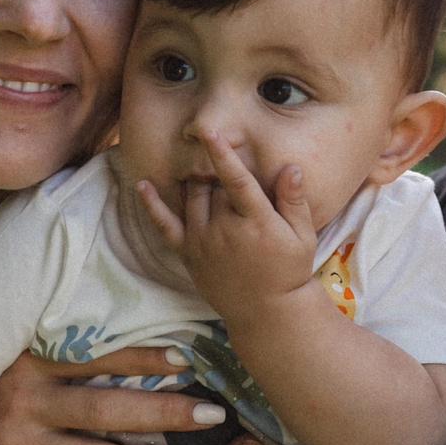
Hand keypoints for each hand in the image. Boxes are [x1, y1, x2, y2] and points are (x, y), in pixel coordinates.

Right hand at [0, 346, 229, 444]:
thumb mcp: (11, 348)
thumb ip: (58, 337)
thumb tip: (126, 315)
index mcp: (24, 361)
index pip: (96, 357)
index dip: (143, 357)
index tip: (189, 359)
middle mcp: (20, 404)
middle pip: (106, 410)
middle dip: (165, 411)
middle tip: (212, 412)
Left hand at [136, 134, 317, 319]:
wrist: (266, 312)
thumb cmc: (288, 270)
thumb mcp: (303, 236)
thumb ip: (295, 201)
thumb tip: (291, 167)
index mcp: (256, 222)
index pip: (237, 181)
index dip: (223, 156)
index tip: (211, 133)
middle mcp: (225, 230)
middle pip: (214, 186)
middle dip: (221, 177)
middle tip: (234, 186)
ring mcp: (203, 242)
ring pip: (192, 197)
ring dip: (199, 185)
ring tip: (213, 187)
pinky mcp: (188, 254)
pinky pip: (164, 226)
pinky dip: (151, 205)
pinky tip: (142, 185)